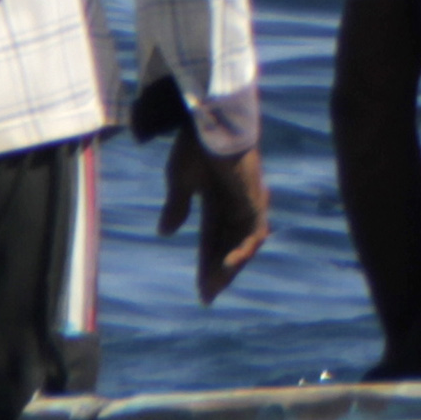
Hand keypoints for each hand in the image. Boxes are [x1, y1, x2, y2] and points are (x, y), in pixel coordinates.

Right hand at [159, 120, 270, 303]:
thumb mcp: (180, 181)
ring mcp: (247, 201)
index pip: (212, 240)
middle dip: (218, 272)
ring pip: (244, 242)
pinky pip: (255, 229)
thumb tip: (166, 233)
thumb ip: (177, 206)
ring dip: (231, 264)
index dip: (207, 264)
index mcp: (217, 202)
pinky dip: (244, 247)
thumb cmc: (193, 145)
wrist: (207, 123)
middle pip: (229, 246)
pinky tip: (231, 262)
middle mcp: (236, 205)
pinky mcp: (254, 196)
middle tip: (208, 296)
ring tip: (216, 285)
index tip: (202, 290)